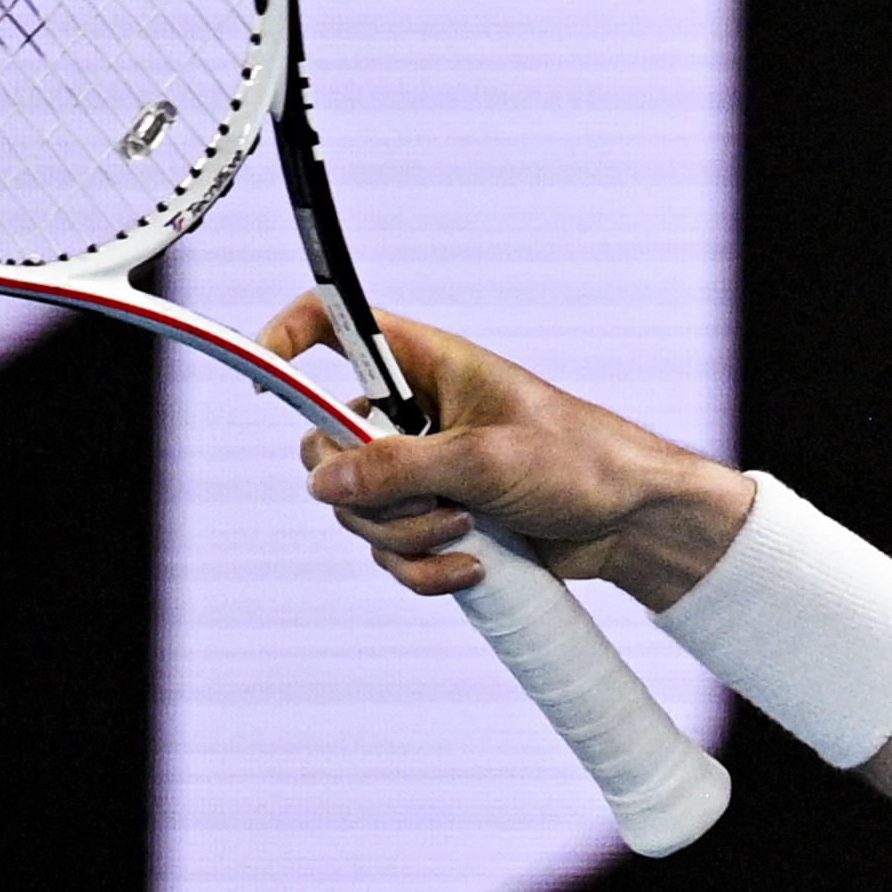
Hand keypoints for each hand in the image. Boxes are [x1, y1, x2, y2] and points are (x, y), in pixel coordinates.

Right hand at [271, 296, 758, 608]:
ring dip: (404, 535)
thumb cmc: (579, 461)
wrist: (630, 522)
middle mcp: (413, 411)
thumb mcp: (487, 460)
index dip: (284, 338)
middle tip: (433, 503)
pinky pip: (388, 550)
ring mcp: (420, 467)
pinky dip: (421, 567)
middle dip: (366, 493)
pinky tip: (471, 566)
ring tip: (470, 530)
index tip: (261, 381)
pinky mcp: (433, 517)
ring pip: (354, 509)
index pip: (332, 324)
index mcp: (427, 364)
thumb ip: (401, 468)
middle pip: (324, 446)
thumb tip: (323, 483)